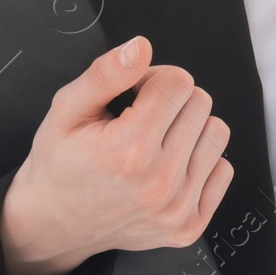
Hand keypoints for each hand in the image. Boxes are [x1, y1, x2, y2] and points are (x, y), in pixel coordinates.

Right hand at [0, 35, 232, 274]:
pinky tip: (166, 167)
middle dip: (171, 102)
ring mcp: (176, 209)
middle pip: (201, 103)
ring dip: (189, 129)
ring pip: (217, 133)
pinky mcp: (189, 227)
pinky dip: (198, 162)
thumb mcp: (66, 109)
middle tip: (138, 121)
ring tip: (154, 143)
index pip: (178, 81)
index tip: (132, 98)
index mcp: (128, 150)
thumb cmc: (59, 163)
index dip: (152, 80)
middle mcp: (158, 183)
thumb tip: (141, 47)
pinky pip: (223, 169)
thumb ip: (105, 73)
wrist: (52, 224)